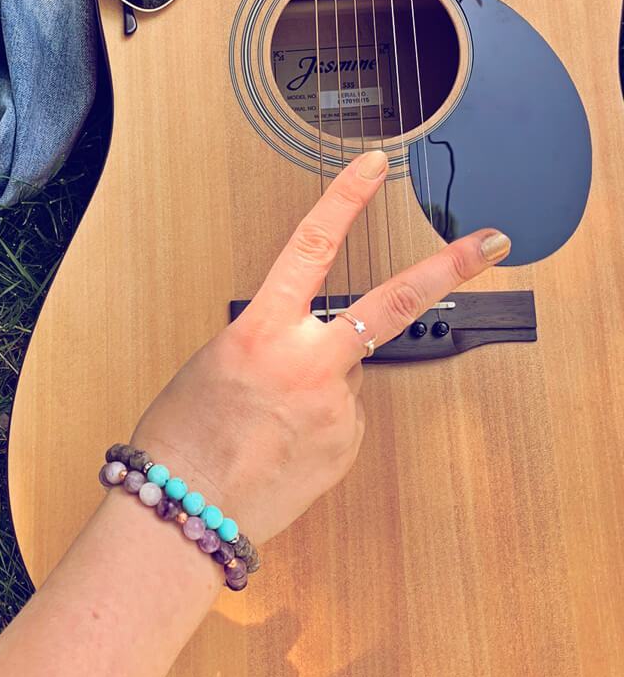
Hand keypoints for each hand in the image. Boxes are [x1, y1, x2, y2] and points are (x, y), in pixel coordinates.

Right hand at [130, 149, 510, 546]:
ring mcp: (335, 407)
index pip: (312, 244)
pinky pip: (343, 413)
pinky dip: (321, 417)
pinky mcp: (346, 444)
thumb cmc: (184, 432)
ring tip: (273, 413)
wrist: (186, 507)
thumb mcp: (216, 361)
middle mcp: (307, 361)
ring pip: (350, 369)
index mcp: (262, 329)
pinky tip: (285, 437)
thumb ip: (271, 340)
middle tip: (491, 241)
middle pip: (392, 303)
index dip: (346, 198)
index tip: (374, 169)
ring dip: (324, 377)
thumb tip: (314, 344)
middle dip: (448, 266)